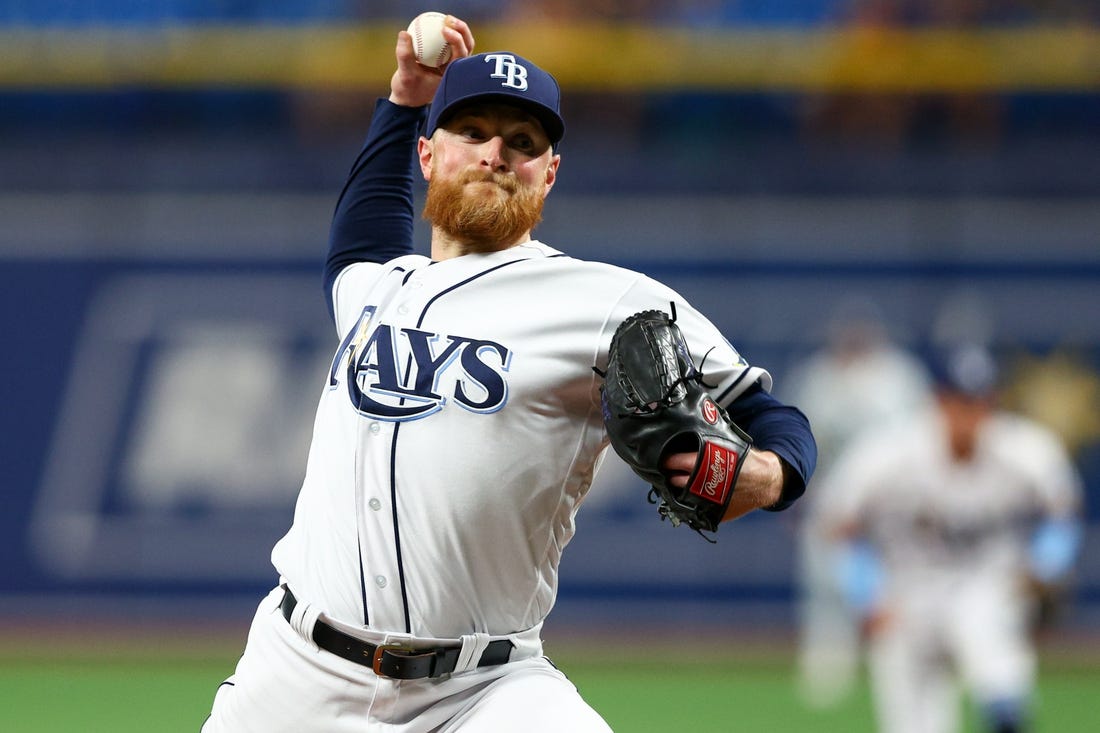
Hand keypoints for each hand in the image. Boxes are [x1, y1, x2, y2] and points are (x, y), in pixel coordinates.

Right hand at [389, 15, 474, 107]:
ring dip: (456, 29)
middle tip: (448, 19)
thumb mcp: (404, 74)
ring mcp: (453, 64)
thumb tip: (404, 33)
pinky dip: (446, 32)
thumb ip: (404, 55)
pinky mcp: (446, 59)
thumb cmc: (408, 90)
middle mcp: (457, 70)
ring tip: (444, 18)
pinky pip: (449, 42)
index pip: (461, 56)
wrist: (407, 98)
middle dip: (462, 30)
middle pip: (467, 47)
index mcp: (453, 76)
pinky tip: (436, 23)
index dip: (457, 40)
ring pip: (461, 43)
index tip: (444, 29)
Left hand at [663, 448, 784, 520]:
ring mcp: (706, 503)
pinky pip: (697, 510)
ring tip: (683, 483)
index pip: (673, 462)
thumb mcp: (725, 443)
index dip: (668, 460)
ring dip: (681, 491)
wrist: (765, 481)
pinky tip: (696, 495)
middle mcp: (700, 485)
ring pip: (683, 498)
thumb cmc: (745, 459)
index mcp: (700, 464)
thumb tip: (690, 427)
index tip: (665, 459)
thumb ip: (706, 440)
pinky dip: (695, 503)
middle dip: (672, 476)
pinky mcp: (714, 514)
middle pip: (675, 481)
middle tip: (673, 471)